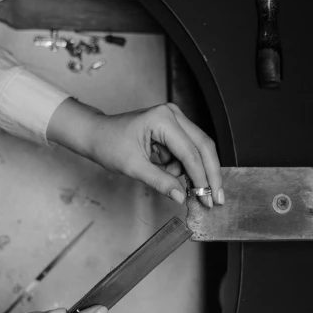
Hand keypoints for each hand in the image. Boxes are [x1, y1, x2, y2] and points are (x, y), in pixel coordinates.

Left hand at [47, 99, 222, 207]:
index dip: (201, 178)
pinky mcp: (174, 128)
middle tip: (216, 198)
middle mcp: (173, 114)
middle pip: (203, 147)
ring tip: (177, 183)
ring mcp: (175, 119)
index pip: (190, 152)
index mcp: (162, 119)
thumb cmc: (109, 144)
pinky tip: (169, 173)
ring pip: (198, 149)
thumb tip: (181, 197)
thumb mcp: (133, 167)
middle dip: (209, 175)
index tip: (208, 198)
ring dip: (193, 171)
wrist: (96, 134)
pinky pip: (188, 150)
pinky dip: (183, 166)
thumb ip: (160, 182)